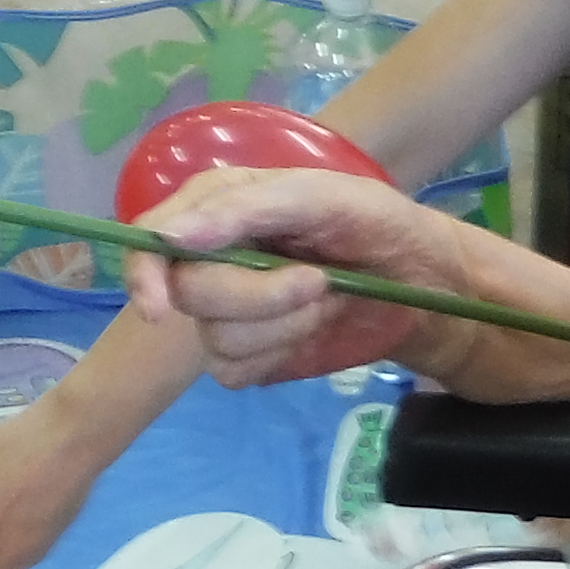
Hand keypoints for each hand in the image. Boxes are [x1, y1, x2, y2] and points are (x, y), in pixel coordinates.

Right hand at [122, 164, 467, 390]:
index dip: (145, 271)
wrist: (424, 284)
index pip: (153, 237)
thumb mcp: (323, 197)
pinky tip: (312, 331)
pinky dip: (277, 354)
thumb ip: (245, 209)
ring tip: (326, 300)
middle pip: (187, 294)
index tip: (160, 307)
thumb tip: (170, 239)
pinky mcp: (251, 355)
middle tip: (318, 280)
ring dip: (280, 325)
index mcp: (221, 206)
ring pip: (213, 338)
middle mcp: (215, 257)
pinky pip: (232, 371)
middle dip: (257, 296)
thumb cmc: (378, 224)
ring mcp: (230, 311)